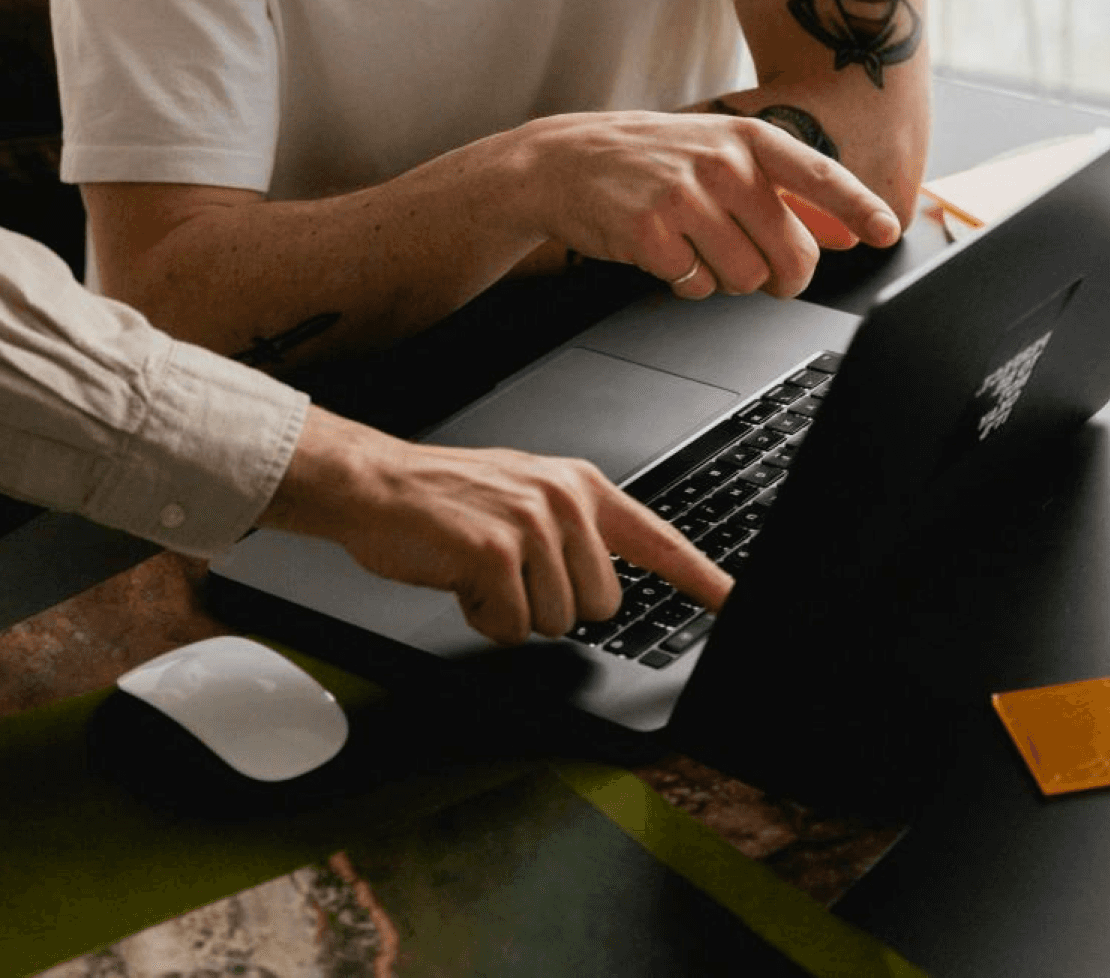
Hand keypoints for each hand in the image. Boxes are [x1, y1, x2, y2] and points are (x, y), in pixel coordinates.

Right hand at [261, 408, 732, 644]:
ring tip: (477, 568)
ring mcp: (532, 523)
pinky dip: (481, 618)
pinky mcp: (496, 551)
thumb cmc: (444, 499)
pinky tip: (460, 579)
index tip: (734, 605)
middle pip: (600, 605)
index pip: (658, 541)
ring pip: (556, 621)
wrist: (376, 483)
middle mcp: (565, 500)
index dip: (702, 580)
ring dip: (510, 611)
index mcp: (580, 486)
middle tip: (506, 571)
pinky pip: (510, 626)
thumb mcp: (524, 497)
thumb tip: (604, 581)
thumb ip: (573, 530)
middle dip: (551, 605)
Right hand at [510, 110, 899, 300]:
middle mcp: (721, 164)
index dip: (858, 208)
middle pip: (791, 252)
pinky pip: (698, 287)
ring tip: (698, 249)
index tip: (885, 232)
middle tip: (765, 272)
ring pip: (747, 278)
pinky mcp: (651, 234)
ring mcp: (684, 198)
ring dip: (729, 279)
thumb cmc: (649, 160)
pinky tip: (666, 254)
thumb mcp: (718, 156)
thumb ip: (785, 193)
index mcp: (746, 139)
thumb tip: (846, 232)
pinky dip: (688, 283)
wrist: (563, 162)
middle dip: (784, 276)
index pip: (819, 175)